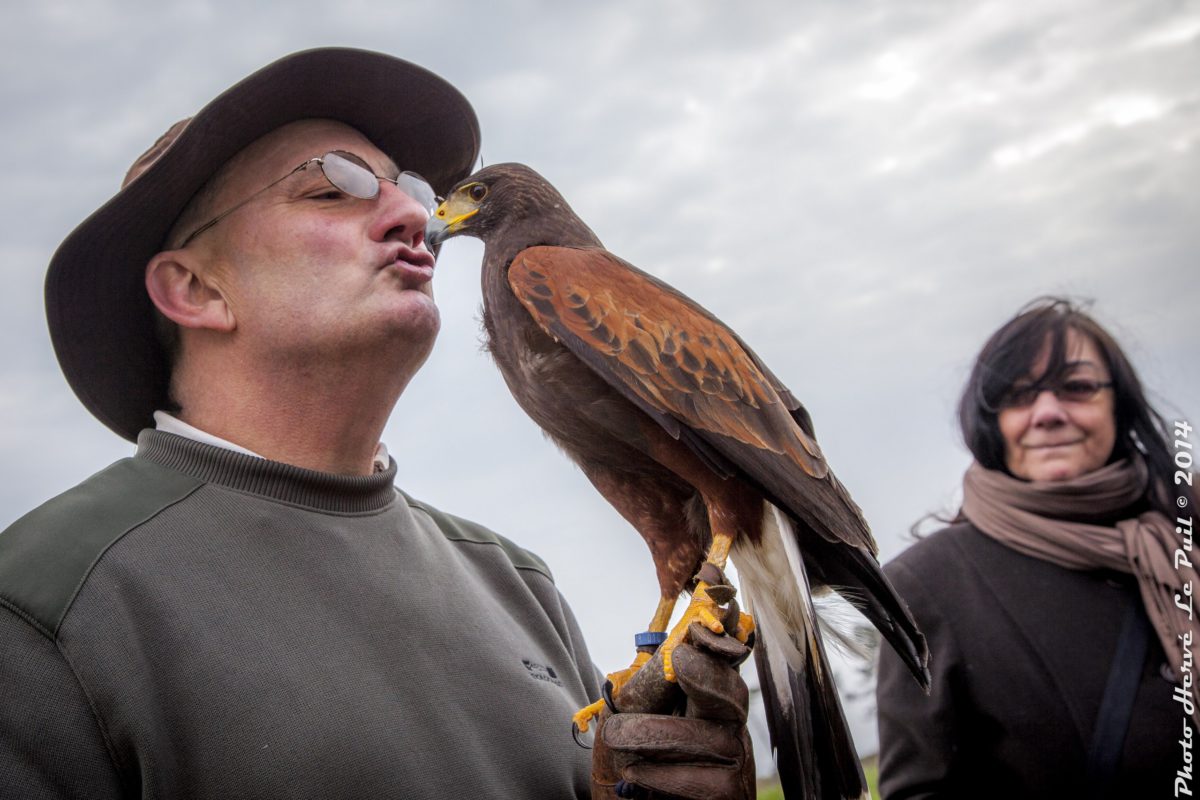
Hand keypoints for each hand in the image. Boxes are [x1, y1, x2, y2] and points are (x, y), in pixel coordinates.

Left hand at [591, 623, 755, 799]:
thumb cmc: (635, 758)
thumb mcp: (635, 715)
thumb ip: (653, 686)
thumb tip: (673, 649)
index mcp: (707, 698)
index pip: (720, 666)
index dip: (714, 650)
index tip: (689, 643)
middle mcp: (729, 726)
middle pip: (732, 696)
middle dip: (708, 677)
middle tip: (679, 660)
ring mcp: (737, 761)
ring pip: (712, 739)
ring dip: (658, 733)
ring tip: (615, 734)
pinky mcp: (733, 793)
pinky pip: (708, 782)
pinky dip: (666, 776)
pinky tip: (633, 773)